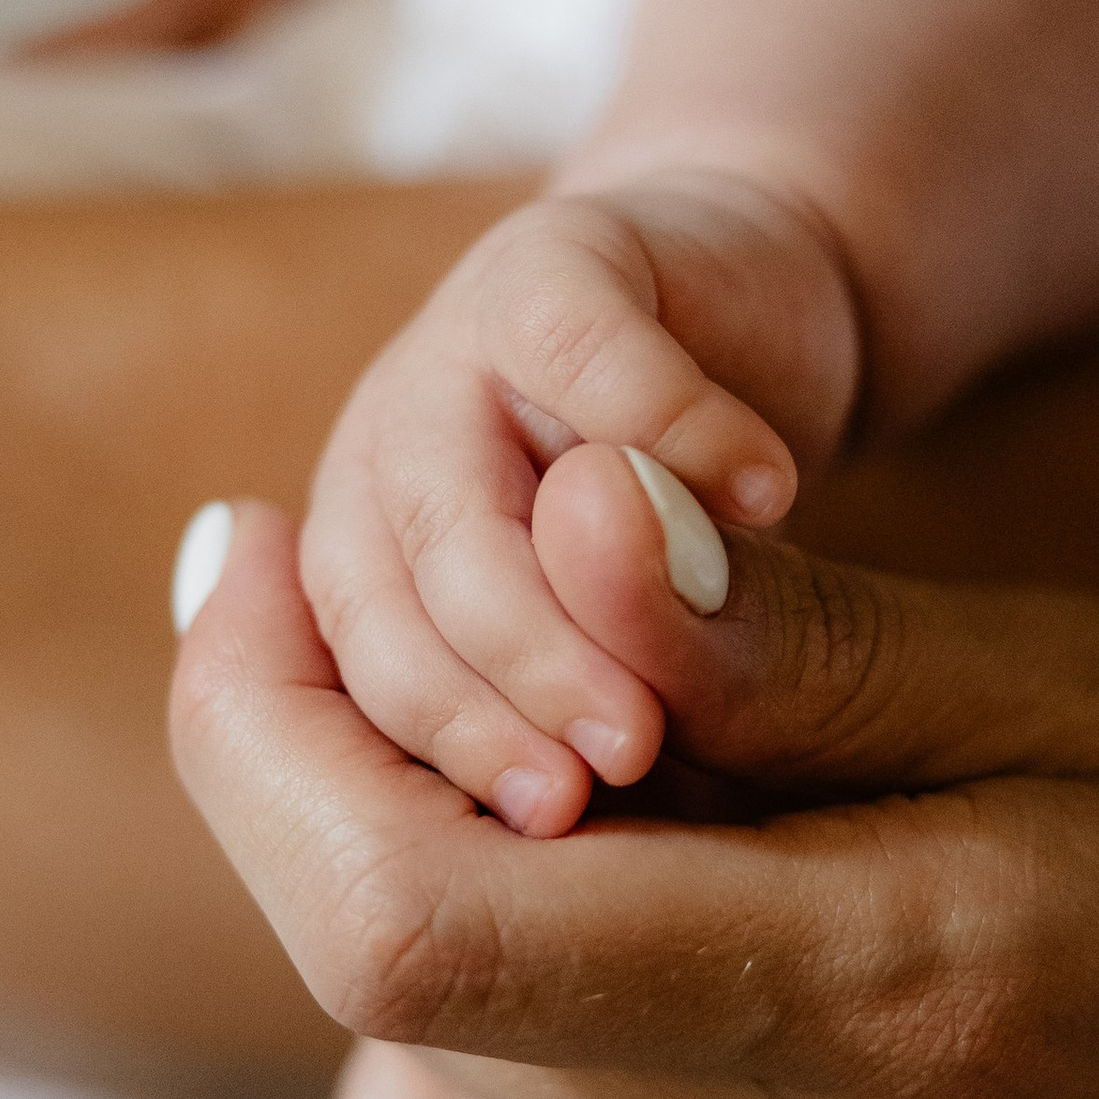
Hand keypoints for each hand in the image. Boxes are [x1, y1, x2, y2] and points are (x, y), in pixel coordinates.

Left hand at [172, 458, 1098, 1098]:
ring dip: (467, 1015)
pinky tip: (747, 1076)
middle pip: (394, 1049)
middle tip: (513, 711)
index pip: (415, 930)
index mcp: (926, 1024)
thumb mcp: (1097, 689)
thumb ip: (787, 639)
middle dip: (378, 832)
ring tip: (675, 902)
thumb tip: (534, 521)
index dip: (250, 739)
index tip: (230, 567)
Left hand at [296, 173, 858, 838]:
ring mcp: (443, 364)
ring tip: (668, 700)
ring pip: (442, 511)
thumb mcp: (679, 684)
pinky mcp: (546, 263)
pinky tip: (771, 498)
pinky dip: (670, 426)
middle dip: (477, 719)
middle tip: (602, 787)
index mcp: (366, 608)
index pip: (328, 722)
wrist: (760, 320)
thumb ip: (606, 734)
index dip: (426, 774)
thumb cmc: (712, 552)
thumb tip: (554, 808)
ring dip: (549, 616)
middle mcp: (371, 486)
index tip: (550, 834)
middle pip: (369, 622)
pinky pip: (574, 350)